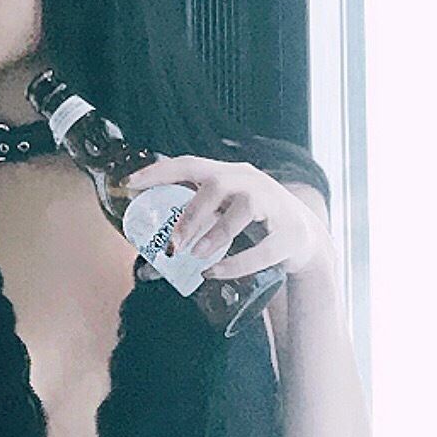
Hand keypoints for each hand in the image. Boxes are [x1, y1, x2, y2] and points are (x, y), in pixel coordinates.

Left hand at [124, 156, 333, 289]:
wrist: (307, 239)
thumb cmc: (254, 225)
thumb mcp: (225, 217)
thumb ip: (195, 232)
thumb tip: (147, 268)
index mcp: (230, 174)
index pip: (190, 164)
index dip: (159, 172)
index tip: (130, 184)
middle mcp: (251, 183)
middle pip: (218, 184)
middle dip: (191, 213)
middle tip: (172, 242)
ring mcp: (275, 206)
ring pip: (245, 208)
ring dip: (217, 233)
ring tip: (197, 255)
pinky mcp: (289, 236)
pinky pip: (263, 248)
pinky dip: (238, 263)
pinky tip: (216, 272)